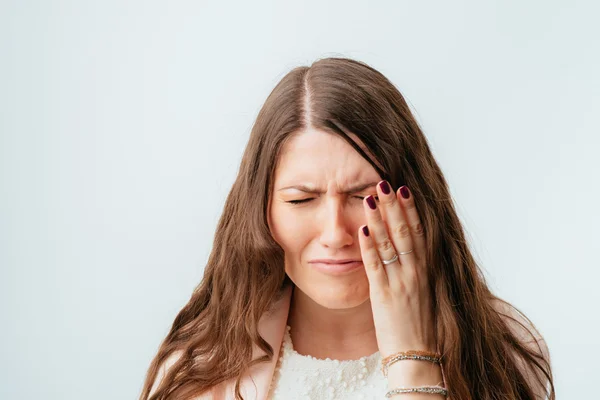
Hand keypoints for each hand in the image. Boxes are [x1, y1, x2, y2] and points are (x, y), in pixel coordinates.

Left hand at [358, 181, 435, 358]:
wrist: (419, 356)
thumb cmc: (419, 326)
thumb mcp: (424, 293)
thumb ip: (416, 270)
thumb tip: (408, 250)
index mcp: (426, 270)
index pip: (419, 233)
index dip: (411, 209)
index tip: (404, 189)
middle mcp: (416, 272)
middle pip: (405, 231)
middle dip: (395, 206)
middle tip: (386, 182)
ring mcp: (401, 282)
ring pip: (390, 243)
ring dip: (380, 218)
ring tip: (371, 196)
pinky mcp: (384, 295)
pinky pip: (376, 265)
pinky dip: (369, 245)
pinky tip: (363, 227)